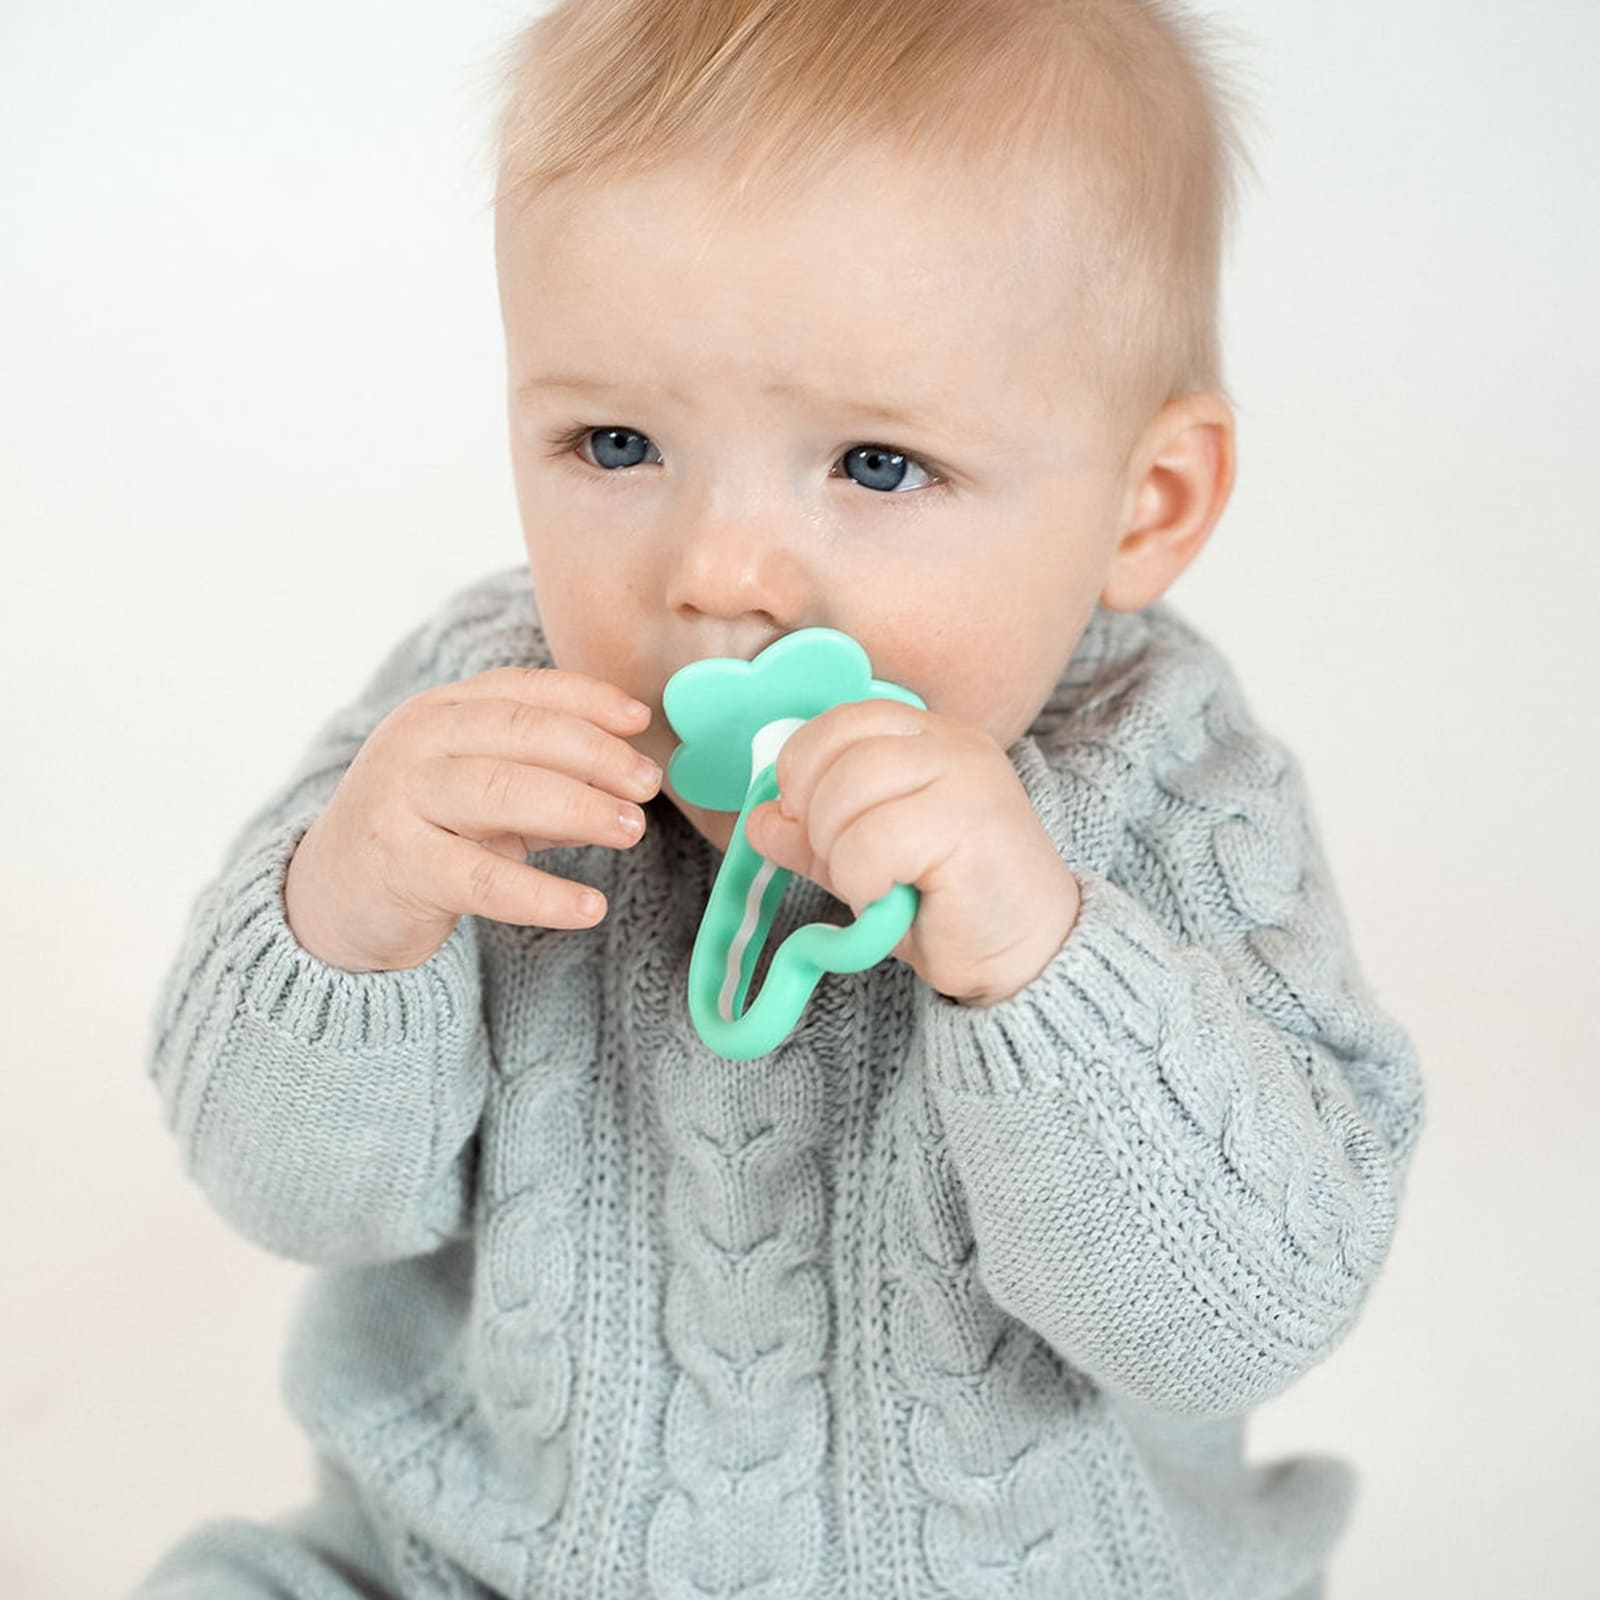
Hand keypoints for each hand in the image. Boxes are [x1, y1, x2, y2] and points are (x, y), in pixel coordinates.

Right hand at [284, 667, 662, 971]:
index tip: (640, 719)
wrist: (330, 897)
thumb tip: (632, 780)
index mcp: (441, 711)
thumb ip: (549, 780)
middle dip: (596, 755)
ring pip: (502, 793)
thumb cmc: (425, 833)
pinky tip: (589, 907)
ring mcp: (401, 800)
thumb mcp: (484, 794)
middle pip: (519, 733)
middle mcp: (416, 743)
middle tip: (649, 784)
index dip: (587, 699)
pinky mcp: (399, 865)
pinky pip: (483, 878)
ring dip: (579, 810)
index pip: (522, 690)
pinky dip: (542, 893)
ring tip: (633, 831)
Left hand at [743, 700, 1081, 1007]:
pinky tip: (889, 900)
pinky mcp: (970, 822)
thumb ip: (813, 834)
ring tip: (872, 885)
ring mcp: (966, 777)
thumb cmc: (949, 904)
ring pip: (847, 793)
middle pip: (836, 753)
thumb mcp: (864, 861)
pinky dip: (862, 882)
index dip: (803, 767)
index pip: (842, 719)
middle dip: (815, 818)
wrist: (1027, 955)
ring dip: (838, 853)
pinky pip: (871, 843)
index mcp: (928, 738)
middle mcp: (951, 744)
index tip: (804, 818)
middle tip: (843, 864)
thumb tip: (759, 820)